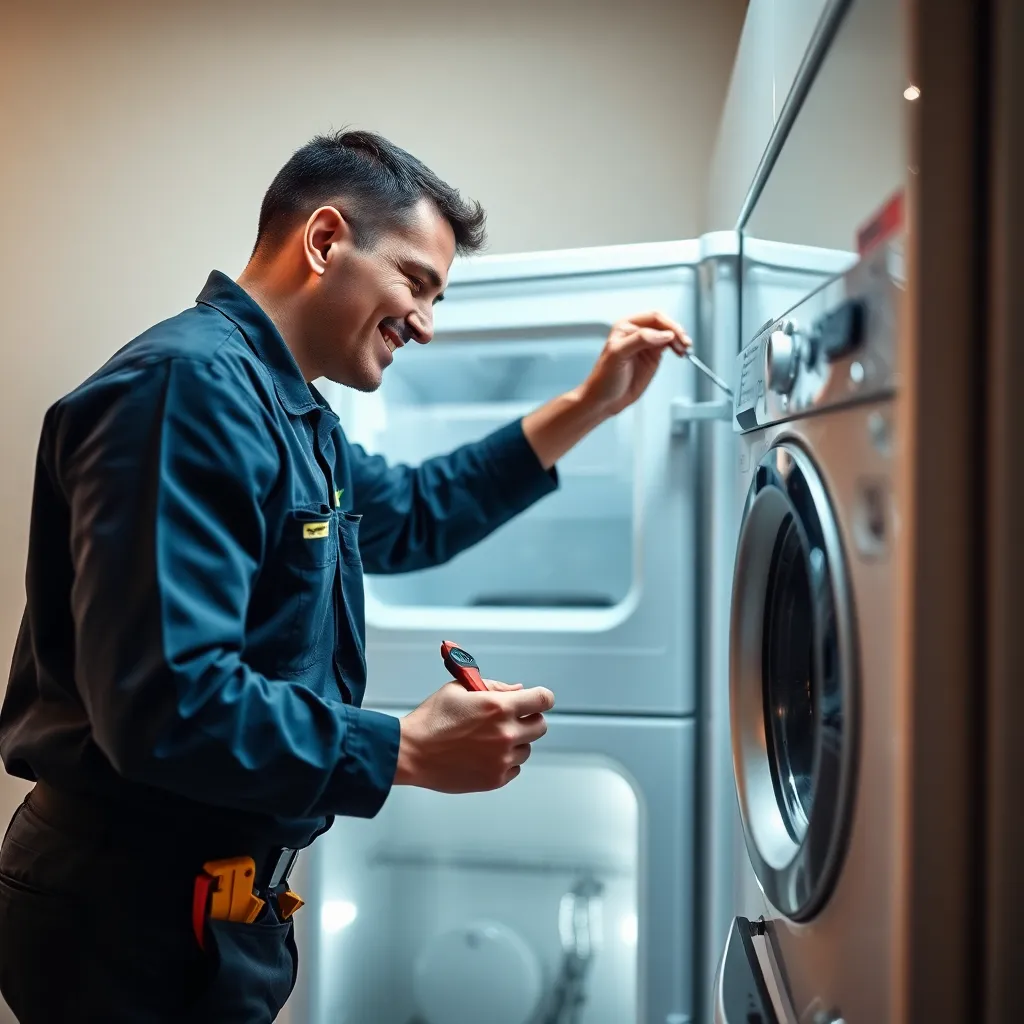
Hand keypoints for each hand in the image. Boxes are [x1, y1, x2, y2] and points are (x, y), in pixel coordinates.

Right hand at [394, 680, 554, 792]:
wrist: (412, 752)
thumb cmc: (432, 719)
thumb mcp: (460, 688)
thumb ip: (494, 686)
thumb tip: (517, 690)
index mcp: (499, 707)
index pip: (543, 700)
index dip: (542, 698)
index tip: (538, 700)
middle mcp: (506, 733)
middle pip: (541, 725)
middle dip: (529, 719)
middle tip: (511, 718)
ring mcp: (502, 759)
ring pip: (527, 748)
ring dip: (516, 742)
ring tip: (489, 738)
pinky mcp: (495, 779)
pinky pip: (514, 768)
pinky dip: (505, 761)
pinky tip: (484, 754)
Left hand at [577, 311, 691, 417]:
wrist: (604, 399)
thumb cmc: (603, 378)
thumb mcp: (618, 354)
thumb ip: (639, 340)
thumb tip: (662, 334)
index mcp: (626, 326)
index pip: (653, 317)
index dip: (667, 324)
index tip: (674, 336)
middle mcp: (637, 332)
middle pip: (663, 324)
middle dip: (676, 331)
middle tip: (684, 342)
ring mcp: (646, 344)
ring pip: (668, 334)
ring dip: (679, 339)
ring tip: (685, 348)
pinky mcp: (652, 356)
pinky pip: (669, 345)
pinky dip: (677, 347)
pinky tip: (681, 352)